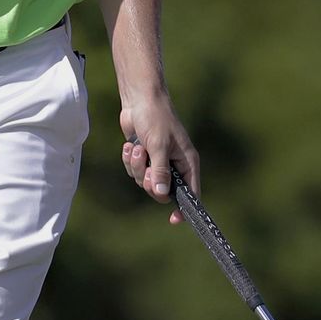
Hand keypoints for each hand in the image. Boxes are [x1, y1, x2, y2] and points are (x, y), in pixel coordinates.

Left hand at [119, 101, 198, 223]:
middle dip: (148, 180)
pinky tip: (129, 145)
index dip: (184, 209)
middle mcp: (174, 165)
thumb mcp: (159, 145)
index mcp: (187, 163)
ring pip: (144, 181)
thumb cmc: (156, 118)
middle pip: (161, 191)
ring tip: (137, 147)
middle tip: (145, 165)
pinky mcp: (143, 156)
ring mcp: (157, 161)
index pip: (191, 194)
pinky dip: (129, 160)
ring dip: (136, 166)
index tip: (174, 220)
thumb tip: (161, 194)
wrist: (139, 100)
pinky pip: (133, 170)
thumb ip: (160, 171)